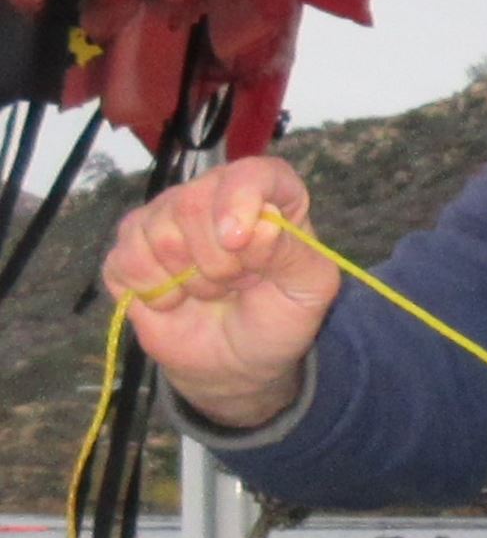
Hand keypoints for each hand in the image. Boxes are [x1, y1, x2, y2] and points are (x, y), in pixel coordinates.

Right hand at [102, 156, 339, 427]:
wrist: (236, 365)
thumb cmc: (277, 319)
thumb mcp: (309, 291)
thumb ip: (291, 252)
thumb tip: (259, 226)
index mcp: (268, 195)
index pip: (252, 173)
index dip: (241, 198)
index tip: (237, 241)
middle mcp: (212, 195)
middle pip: (193, 203)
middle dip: (217, 262)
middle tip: (235, 285)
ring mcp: (165, 219)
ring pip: (158, 231)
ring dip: (188, 280)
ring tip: (209, 292)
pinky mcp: (129, 251)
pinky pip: (126, 260)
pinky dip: (153, 292)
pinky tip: (174, 301)